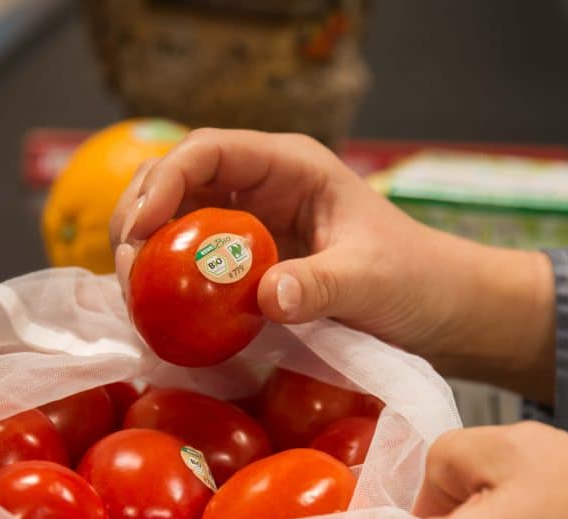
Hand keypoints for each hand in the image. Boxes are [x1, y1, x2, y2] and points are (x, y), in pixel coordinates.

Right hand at [110, 129, 555, 401]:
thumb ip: (322, 285)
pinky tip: (161, 317)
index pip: (207, 152)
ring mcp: (253, 226)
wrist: (442, 310)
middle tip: (124, 276)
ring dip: (147, 256)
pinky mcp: (251, 265)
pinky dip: (171, 285)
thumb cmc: (416, 279)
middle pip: (176, 183)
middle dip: (139, 220)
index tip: (139, 233)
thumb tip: (266, 297)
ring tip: (134, 301)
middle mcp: (262, 187)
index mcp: (290, 166)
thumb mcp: (372, 281)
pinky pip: (195, 265)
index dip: (163, 184)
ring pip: (177, 224)